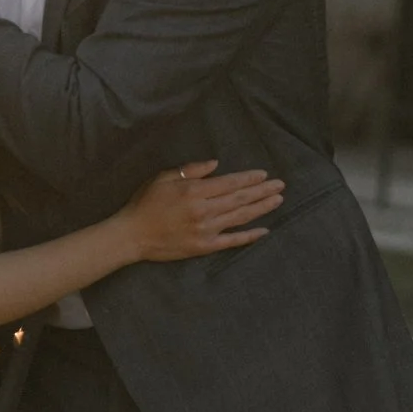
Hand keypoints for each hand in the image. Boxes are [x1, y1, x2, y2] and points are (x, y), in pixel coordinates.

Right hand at [120, 161, 284, 262]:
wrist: (132, 235)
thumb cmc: (145, 203)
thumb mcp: (163, 178)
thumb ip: (191, 170)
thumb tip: (216, 164)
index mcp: (194, 191)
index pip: (229, 183)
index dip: (249, 179)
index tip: (264, 175)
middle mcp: (204, 210)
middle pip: (240, 199)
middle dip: (262, 191)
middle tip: (280, 186)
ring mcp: (206, 230)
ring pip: (240, 217)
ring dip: (261, 208)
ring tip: (277, 201)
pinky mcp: (204, 246)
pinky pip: (232, 241)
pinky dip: (249, 236)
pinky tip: (263, 231)